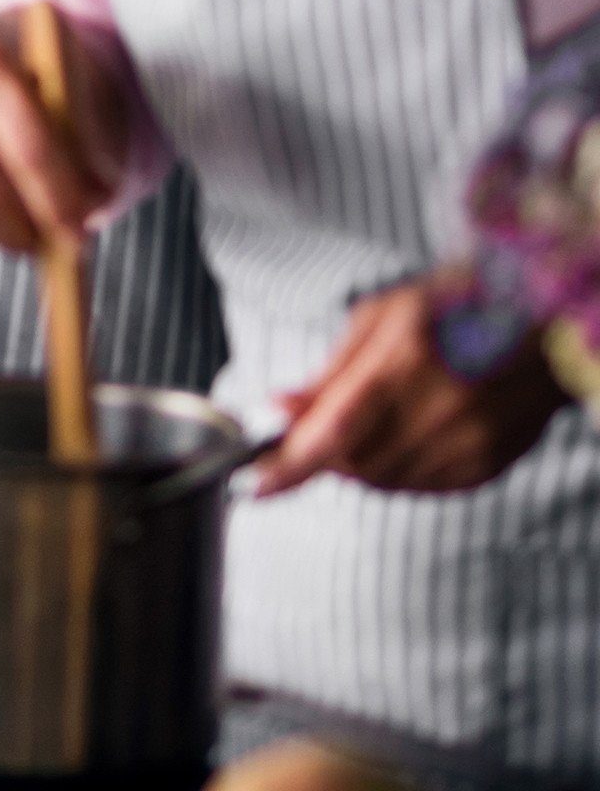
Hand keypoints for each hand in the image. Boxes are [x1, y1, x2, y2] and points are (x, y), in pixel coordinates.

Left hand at [260, 276, 566, 497]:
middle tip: (317, 427)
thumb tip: (280, 411)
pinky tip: (404, 434)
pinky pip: (422, 487)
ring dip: (358, 462)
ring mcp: (469, 442)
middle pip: (355, 462)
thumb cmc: (452, 307)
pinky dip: (397, 470)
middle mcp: (439, 407)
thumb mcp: (381, 318)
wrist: (541, 324)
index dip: (290, 464)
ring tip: (370, 420)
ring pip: (385, 480)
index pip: (335, 428)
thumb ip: (330, 373)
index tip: (254, 484)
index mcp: (404, 358)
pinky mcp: (488, 466)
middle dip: (322, 453)